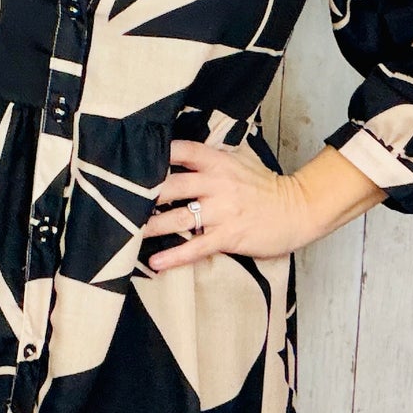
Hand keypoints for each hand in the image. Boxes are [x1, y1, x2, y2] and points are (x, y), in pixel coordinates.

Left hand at [143, 137, 386, 271]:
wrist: (298, 209)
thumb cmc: (264, 188)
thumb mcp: (238, 163)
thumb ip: (209, 159)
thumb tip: (175, 153)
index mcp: (218, 162)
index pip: (180, 151)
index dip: (153, 153)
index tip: (127, 159)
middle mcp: (217, 183)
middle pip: (171, 184)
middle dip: (143, 193)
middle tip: (115, 199)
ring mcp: (222, 211)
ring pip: (179, 217)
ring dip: (151, 226)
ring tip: (126, 232)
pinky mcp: (229, 236)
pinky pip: (196, 247)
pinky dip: (175, 256)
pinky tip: (156, 262)